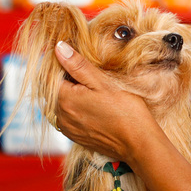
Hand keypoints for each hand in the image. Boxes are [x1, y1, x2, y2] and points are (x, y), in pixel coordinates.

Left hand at [53, 41, 162, 163]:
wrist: (138, 143)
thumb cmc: (125, 110)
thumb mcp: (102, 82)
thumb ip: (78, 65)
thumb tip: (59, 47)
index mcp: (64, 99)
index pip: (52, 75)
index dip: (65, 66)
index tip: (82, 65)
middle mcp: (61, 116)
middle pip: (56, 90)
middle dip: (69, 81)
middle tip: (93, 78)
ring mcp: (68, 128)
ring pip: (62, 104)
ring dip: (73, 96)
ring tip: (95, 92)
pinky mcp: (76, 137)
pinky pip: (69, 118)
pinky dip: (77, 110)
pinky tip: (96, 107)